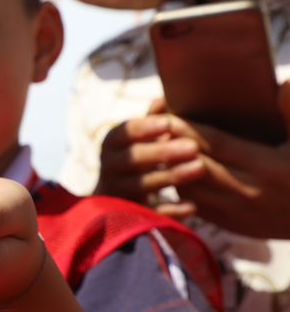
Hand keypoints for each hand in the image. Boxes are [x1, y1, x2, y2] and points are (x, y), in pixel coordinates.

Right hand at [94, 99, 206, 217]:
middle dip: (163, 152)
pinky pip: (149, 212)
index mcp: (113, 143)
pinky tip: (192, 206)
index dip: (145, 127)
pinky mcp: (129, 212)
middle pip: (133, 158)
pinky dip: (170, 210)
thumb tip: (165, 99)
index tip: (168, 122)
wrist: (117, 194)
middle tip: (193, 147)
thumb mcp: (141, 136)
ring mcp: (118, 190)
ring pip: (142, 184)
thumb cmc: (137, 155)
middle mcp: (110, 166)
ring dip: (170, 176)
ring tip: (200, 168)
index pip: (124, 132)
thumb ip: (154, 119)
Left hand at [165, 82, 289, 238]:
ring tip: (161, 150)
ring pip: (191, 189)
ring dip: (173, 169)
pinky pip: (197, 207)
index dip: (189, 130)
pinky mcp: (233, 225)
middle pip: (196, 165)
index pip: (217, 144)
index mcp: (267, 166)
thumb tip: (283, 82)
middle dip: (173, 147)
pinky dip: (183, 189)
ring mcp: (239, 211)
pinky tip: (175, 173)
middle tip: (154, 130)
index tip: (169, 116)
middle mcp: (249, 190)